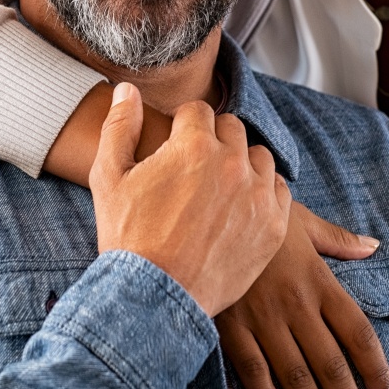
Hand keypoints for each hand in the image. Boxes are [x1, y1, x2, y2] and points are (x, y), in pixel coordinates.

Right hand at [90, 82, 291, 316]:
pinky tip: (241, 206)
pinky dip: (263, 192)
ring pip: (258, 156)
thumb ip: (118, 125)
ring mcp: (257, 195)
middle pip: (231, 128)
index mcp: (193, 144)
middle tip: (194, 168)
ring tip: (218, 187)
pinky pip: (280, 190)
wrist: (153, 298)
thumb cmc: (127, 236)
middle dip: (212, 140)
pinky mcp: (274, 226)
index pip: (198, 111)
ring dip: (241, 163)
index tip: (174, 145)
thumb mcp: (109, 176)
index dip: (182, 125)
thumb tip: (126, 90)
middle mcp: (231, 163)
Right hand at [216, 204, 388, 388]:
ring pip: (296, 378)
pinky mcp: (232, 325)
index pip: (358, 333)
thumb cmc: (259, 213)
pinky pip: (253, 373)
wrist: (211, 207)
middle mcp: (295, 304)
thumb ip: (338, 239)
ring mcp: (262, 318)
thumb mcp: (302, 221)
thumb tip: (372, 246)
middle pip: (331, 365)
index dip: (377, 369)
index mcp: (317, 279)